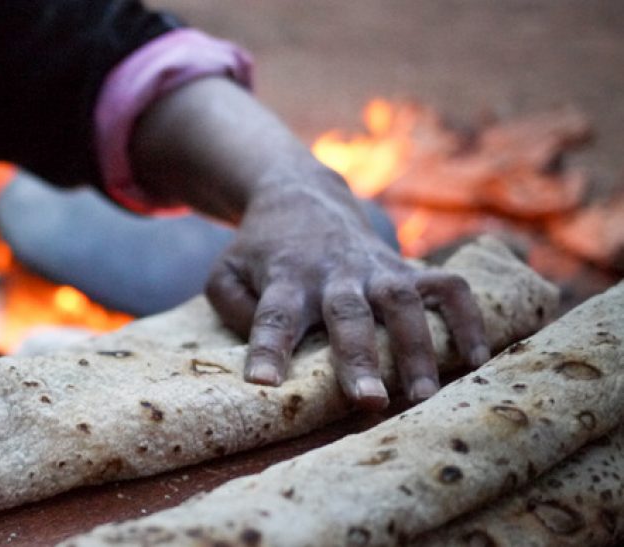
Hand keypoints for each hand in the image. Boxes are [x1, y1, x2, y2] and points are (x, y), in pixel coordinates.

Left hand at [204, 164, 489, 409]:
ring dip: (417, 346)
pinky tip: (475, 357)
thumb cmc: (259, 252)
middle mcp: (333, 273)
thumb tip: (266, 344)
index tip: (264, 384)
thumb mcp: (225, 273)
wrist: (300, 196)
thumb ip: (232, 308)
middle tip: (369, 403)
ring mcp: (374, 267)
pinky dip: (466, 317)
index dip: (267, 349)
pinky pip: (446, 285)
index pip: (272, 317)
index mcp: (284, 279)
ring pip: (403, 301)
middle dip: (360, 358)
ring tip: (423, 394)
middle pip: (348, 314)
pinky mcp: (406, 266)